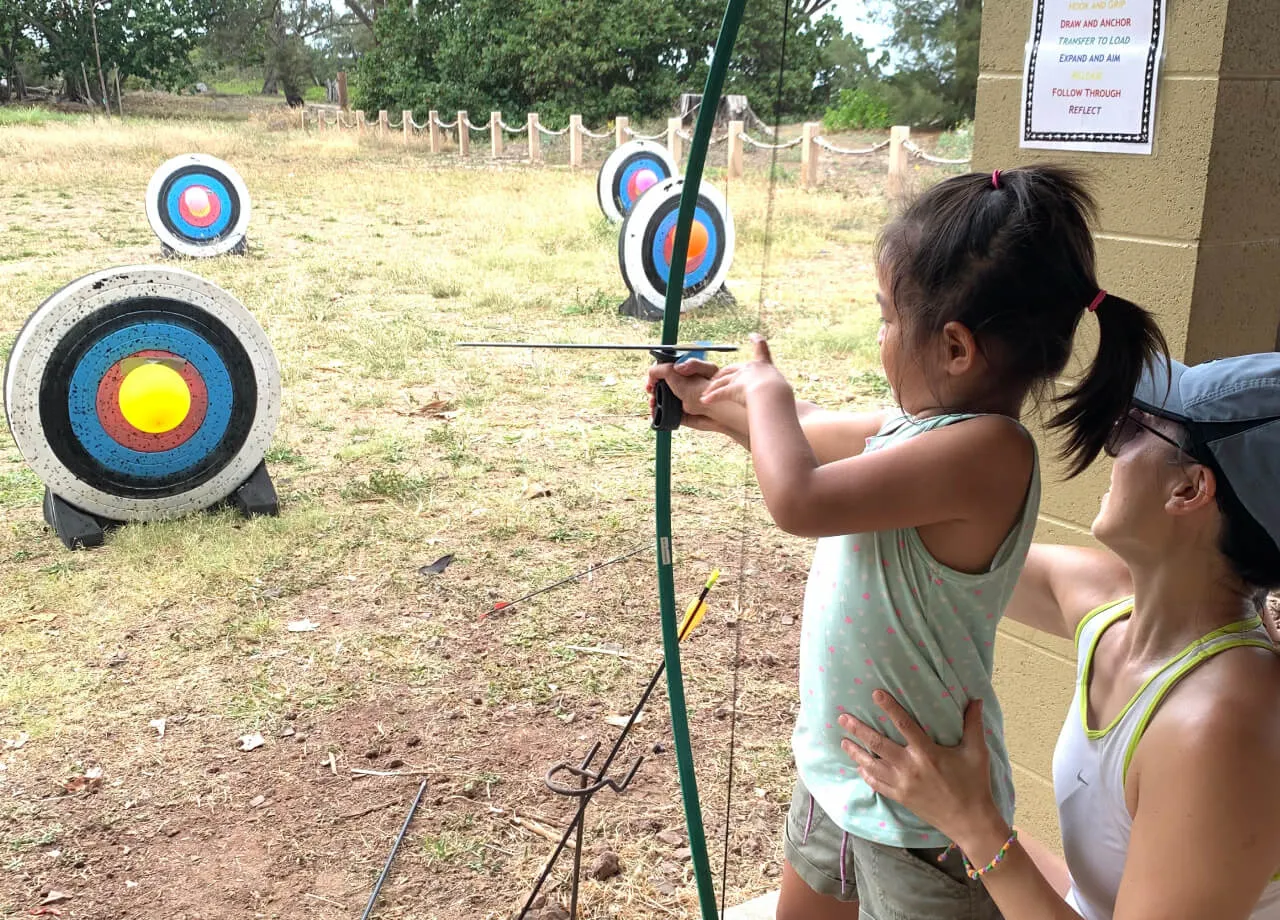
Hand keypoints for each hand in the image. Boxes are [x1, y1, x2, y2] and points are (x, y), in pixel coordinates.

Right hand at [646, 358, 744, 437]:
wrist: (715, 410)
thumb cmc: (702, 387)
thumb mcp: (678, 372)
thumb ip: (661, 369)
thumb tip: (652, 375)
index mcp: (686, 371)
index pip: (666, 369)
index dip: (656, 374)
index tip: (651, 380)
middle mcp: (684, 385)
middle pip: (662, 385)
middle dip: (653, 389)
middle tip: (650, 391)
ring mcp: (683, 400)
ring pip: (662, 400)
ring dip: (654, 401)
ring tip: (653, 403)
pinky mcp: (682, 415)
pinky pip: (666, 414)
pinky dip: (657, 414)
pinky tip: (654, 413)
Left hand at [700, 335, 791, 407]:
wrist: (772, 393)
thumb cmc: (781, 393)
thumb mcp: (782, 390)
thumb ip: (779, 393)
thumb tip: (786, 404)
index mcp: (764, 365)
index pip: (761, 348)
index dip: (757, 340)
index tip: (752, 335)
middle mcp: (749, 368)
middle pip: (731, 369)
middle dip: (722, 374)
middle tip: (715, 378)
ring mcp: (739, 377)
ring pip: (722, 381)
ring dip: (713, 388)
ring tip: (706, 393)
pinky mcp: (732, 388)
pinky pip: (719, 393)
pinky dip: (712, 397)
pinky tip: (704, 400)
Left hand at [838, 691, 998, 840]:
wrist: (969, 821)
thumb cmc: (974, 784)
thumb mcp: (977, 752)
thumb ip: (973, 725)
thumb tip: (976, 699)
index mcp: (927, 753)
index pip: (904, 725)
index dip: (889, 707)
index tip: (875, 693)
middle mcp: (910, 767)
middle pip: (877, 744)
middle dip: (858, 730)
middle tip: (842, 718)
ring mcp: (902, 784)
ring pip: (872, 765)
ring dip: (856, 752)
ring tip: (843, 741)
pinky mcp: (900, 797)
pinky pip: (877, 784)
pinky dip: (866, 774)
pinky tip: (859, 767)